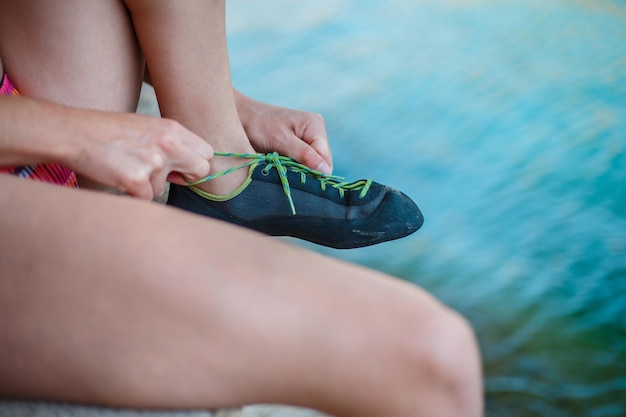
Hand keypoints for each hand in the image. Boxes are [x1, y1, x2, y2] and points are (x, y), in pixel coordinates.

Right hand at [67, 110, 212, 199]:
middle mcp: (168, 143)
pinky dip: (132, 194)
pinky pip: (145, 198)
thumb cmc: (108, 131)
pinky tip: (118, 177)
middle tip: (169, 177)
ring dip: (148, 185)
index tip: (185, 169)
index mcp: (172, 128)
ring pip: (165, 188)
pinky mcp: (136, 179)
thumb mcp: (147, 127)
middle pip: (202, 169)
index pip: (207, 151)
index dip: (197, 163)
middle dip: (189, 178)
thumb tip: (190, 169)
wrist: (73, 133)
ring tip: (126, 167)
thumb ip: (172, 144)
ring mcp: (153, 162)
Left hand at [234, 90, 332, 173]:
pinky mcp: (298, 145)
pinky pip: (303, 162)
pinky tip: (283, 167)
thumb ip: (304, 155)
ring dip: (300, 170)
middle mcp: (315, 131)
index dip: (315, 172)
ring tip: (284, 169)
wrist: (240, 116)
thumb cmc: (258, 125)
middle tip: (288, 175)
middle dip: (308, 171)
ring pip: (312, 164)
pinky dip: (294, 168)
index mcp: (315, 125)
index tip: (297, 179)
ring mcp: (307, 138)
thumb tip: (326, 171)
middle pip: (321, 162)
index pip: (325, 159)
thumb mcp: (281, 141)